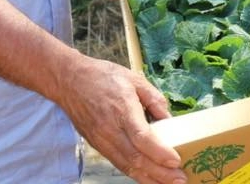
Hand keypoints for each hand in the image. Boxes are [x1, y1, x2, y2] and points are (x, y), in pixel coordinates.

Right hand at [60, 58, 184, 183]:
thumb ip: (154, 99)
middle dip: (160, 173)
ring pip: (126, 166)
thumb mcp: (134, 80)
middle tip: (181, 180)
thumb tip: (170, 119)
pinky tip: (149, 178)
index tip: (176, 161)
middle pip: (136, 158)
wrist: (69, 81)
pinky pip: (118, 163)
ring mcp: (102, 140)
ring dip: (149, 178)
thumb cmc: (103, 77)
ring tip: (169, 183)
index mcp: (122, 108)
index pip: (142, 137)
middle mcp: (110, 129)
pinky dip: (135, 173)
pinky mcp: (97, 145)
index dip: (159, 152)